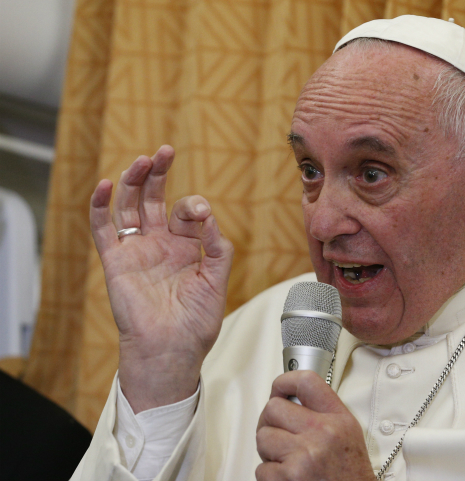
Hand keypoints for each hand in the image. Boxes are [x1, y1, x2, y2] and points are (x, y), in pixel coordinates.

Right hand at [89, 146, 233, 411]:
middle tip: (166, 151)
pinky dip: (101, 206)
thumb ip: (217, 247)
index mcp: (186, 248)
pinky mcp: (116, 261)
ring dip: (134, 180)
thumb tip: (208, 216)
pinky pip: (103, 229)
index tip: (202, 214)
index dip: (195, 206)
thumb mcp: (217, 281)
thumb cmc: (196, 323)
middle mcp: (160, 244)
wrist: (172, 351)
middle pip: (154, 198)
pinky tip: (108, 185)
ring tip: (144, 159)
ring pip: (129, 206)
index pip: (187, 212)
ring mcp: (137, 250)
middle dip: (160, 173)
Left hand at [256, 371, 376, 480]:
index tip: (279, 388)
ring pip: (263, 437)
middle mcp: (321, 433)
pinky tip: (288, 477)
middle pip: (273, 408)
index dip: (285, 382)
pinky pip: (261, 468)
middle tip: (279, 433)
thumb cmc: (349, 474)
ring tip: (286, 459)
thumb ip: (323, 412)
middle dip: (271, 422)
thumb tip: (290, 400)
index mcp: (337, 419)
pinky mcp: (287, 477)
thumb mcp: (348, 433)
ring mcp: (302, 456)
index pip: (306, 382)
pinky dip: (270, 475)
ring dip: (269, 451)